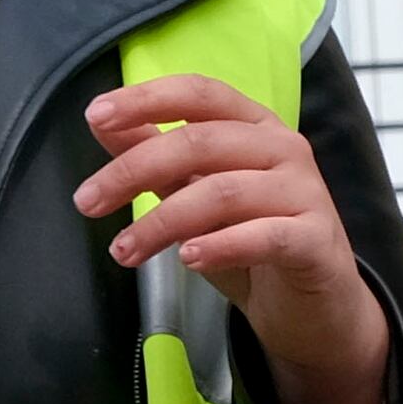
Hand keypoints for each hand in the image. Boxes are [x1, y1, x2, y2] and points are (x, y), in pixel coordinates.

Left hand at [80, 77, 392, 403]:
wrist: (309, 309)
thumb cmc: (248, 243)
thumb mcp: (192, 194)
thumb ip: (153, 155)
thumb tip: (101, 121)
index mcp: (253, 125)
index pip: (199, 94)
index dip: (147, 98)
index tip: (96, 115)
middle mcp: (284, 147)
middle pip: (201, 142)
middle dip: (133, 170)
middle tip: (87, 201)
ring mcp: (306, 192)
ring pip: (223, 192)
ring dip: (161, 222)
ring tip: (124, 250)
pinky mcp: (316, 240)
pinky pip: (265, 236)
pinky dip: (221, 245)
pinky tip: (188, 258)